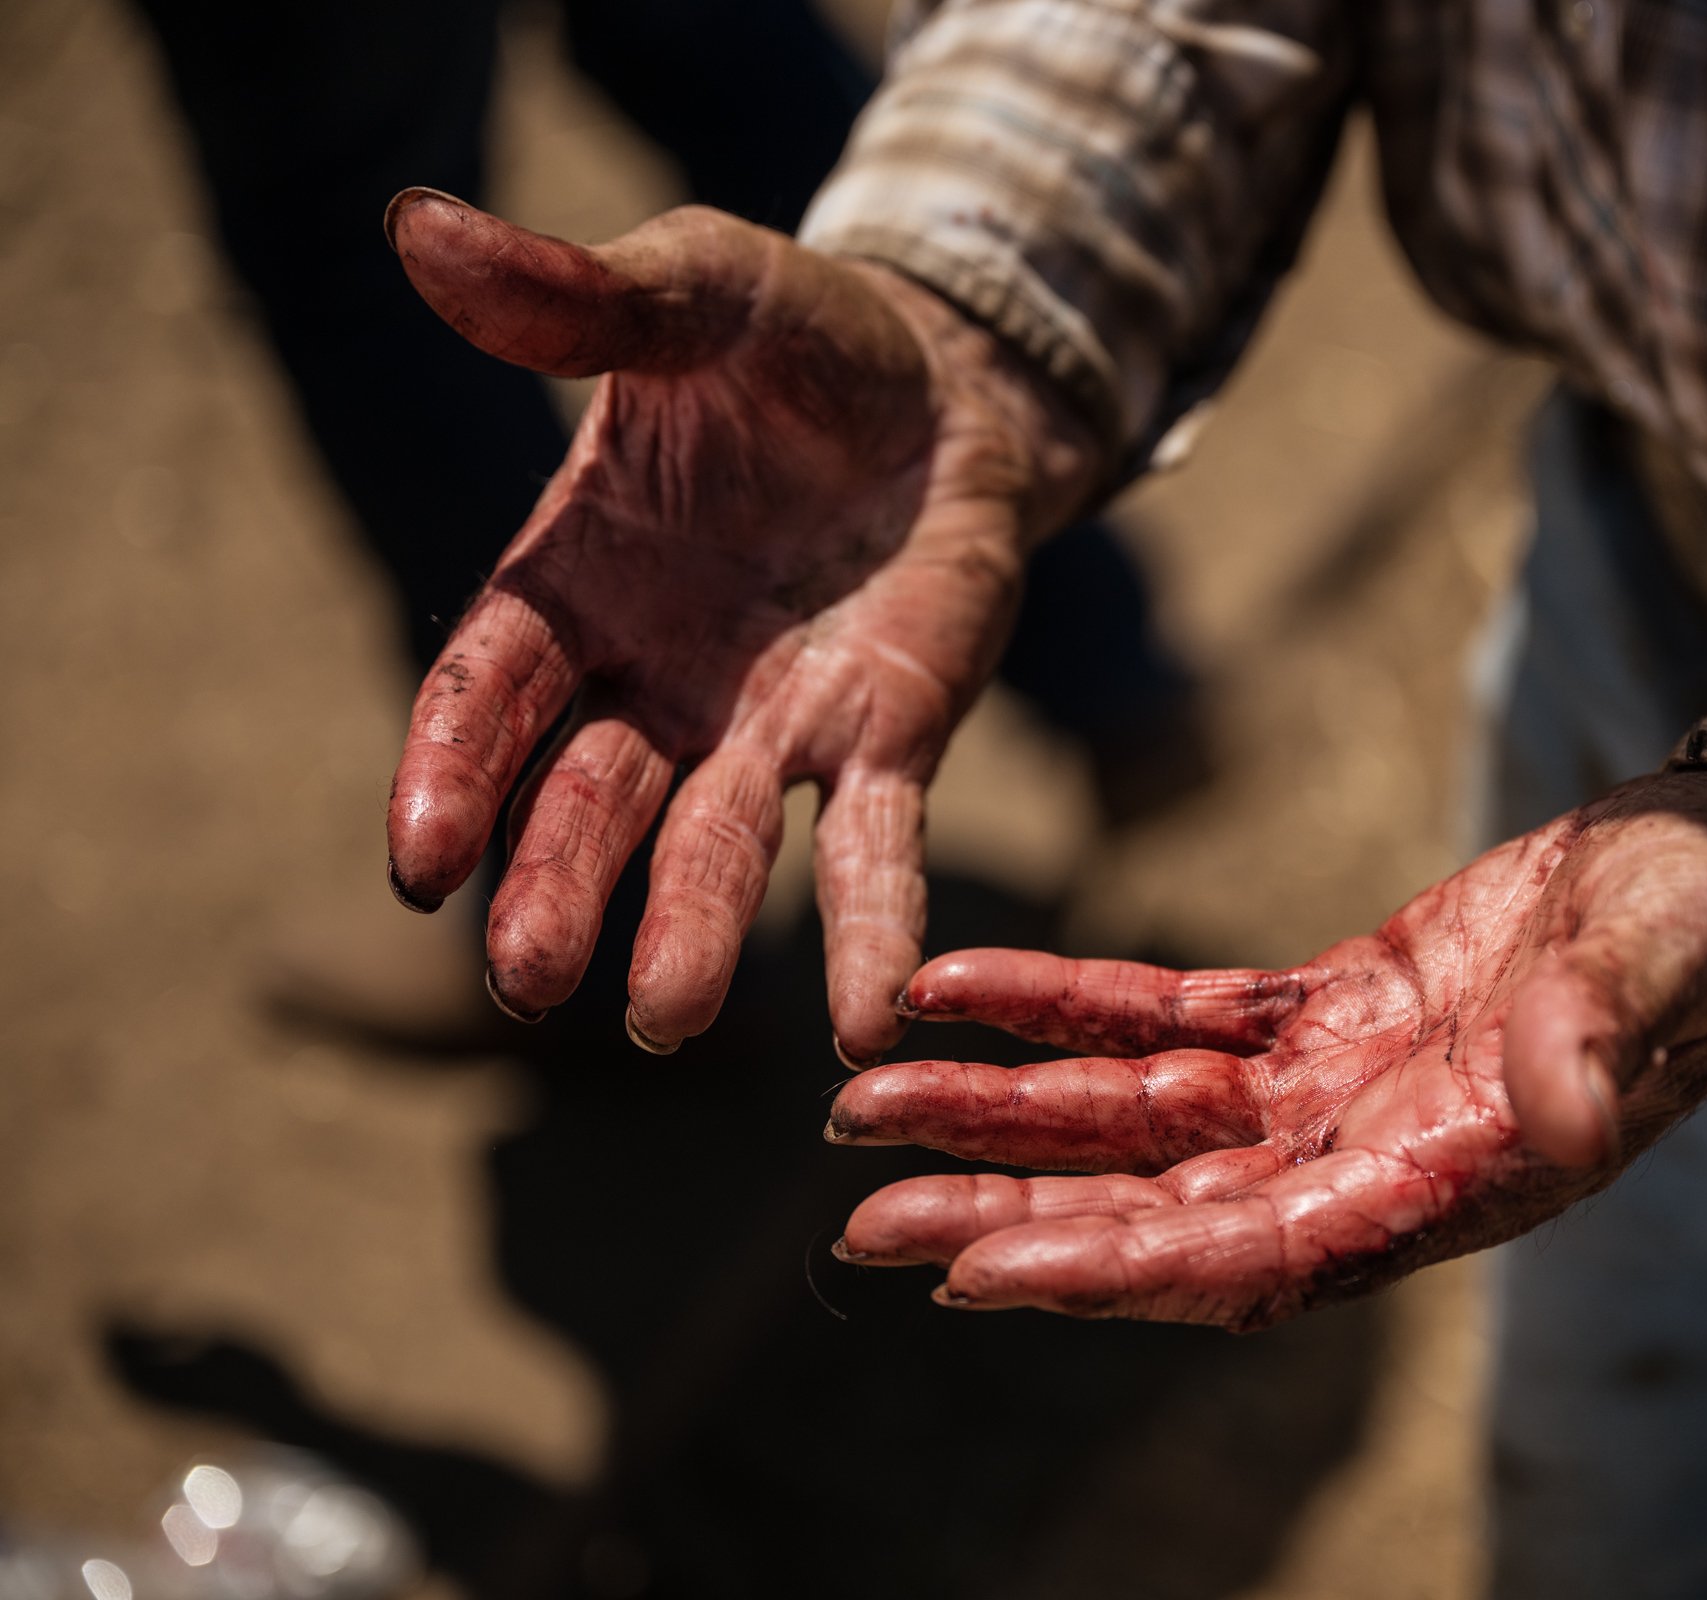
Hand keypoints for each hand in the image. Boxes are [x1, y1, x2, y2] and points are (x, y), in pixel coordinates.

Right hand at [380, 193, 1096, 1059]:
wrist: (947, 382)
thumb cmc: (795, 339)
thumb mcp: (694, 291)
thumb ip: (579, 297)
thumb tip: (425, 230)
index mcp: (577, 579)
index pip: (490, 692)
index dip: (451, 773)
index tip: (418, 864)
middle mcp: (656, 678)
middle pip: (587, 800)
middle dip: (554, 886)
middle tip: (528, 980)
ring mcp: (769, 724)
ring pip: (713, 848)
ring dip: (688, 935)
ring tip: (667, 1021)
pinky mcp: (883, 740)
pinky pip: (874, 849)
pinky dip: (870, 931)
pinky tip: (870, 1020)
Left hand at [827, 770, 1706, 1327]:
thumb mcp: (1658, 971)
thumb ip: (1600, 1044)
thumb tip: (1566, 1115)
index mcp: (1439, 1182)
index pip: (1248, 1255)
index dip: (1112, 1269)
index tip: (974, 1274)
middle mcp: (1363, 1157)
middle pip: (1155, 1204)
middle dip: (1011, 1211)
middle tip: (865, 1213)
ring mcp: (1331, 1086)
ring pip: (1136, 1113)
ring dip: (1007, 1109)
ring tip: (867, 1099)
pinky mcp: (1317, 1008)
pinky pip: (1165, 1013)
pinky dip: (1064, 1004)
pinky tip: (962, 987)